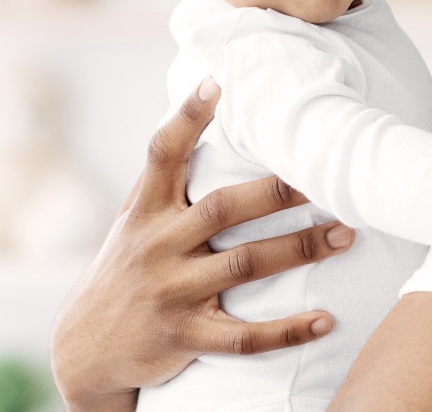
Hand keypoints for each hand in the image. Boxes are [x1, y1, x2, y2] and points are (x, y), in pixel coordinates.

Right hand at [50, 78, 356, 411]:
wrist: (85, 347)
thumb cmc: (129, 263)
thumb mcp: (136, 216)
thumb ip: (170, 176)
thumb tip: (207, 108)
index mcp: (146, 208)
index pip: (163, 154)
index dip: (186, 117)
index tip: (215, 83)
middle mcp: (157, 245)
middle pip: (223, 209)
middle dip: (277, 192)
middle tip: (326, 178)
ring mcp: (171, 293)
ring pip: (243, 265)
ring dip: (300, 248)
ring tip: (346, 234)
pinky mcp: (184, 337)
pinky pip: (242, 337)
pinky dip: (286, 331)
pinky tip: (325, 321)